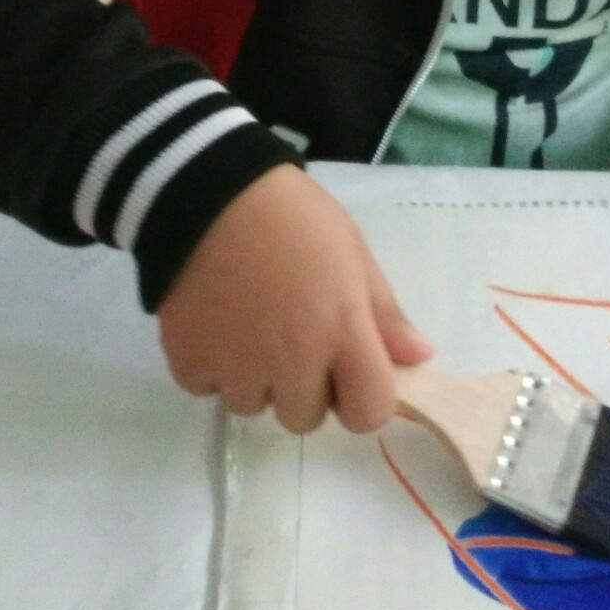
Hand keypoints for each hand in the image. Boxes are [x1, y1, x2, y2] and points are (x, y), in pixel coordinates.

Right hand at [157, 165, 433, 434]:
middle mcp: (292, 361)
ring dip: (254, 378)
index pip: (369, 413)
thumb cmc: (293, 216)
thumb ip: (385, 313)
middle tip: (289, 334)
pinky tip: (214, 320)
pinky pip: (206, 388)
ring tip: (246, 322)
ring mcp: (237, 367)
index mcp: (342, 332)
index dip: (363, 398)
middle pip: (306, 418)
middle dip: (302, 387)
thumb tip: (419, 358)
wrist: (208, 191)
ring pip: (253, 406)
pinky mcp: (189, 362)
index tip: (347, 370)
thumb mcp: (352, 252)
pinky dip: (211, 364)